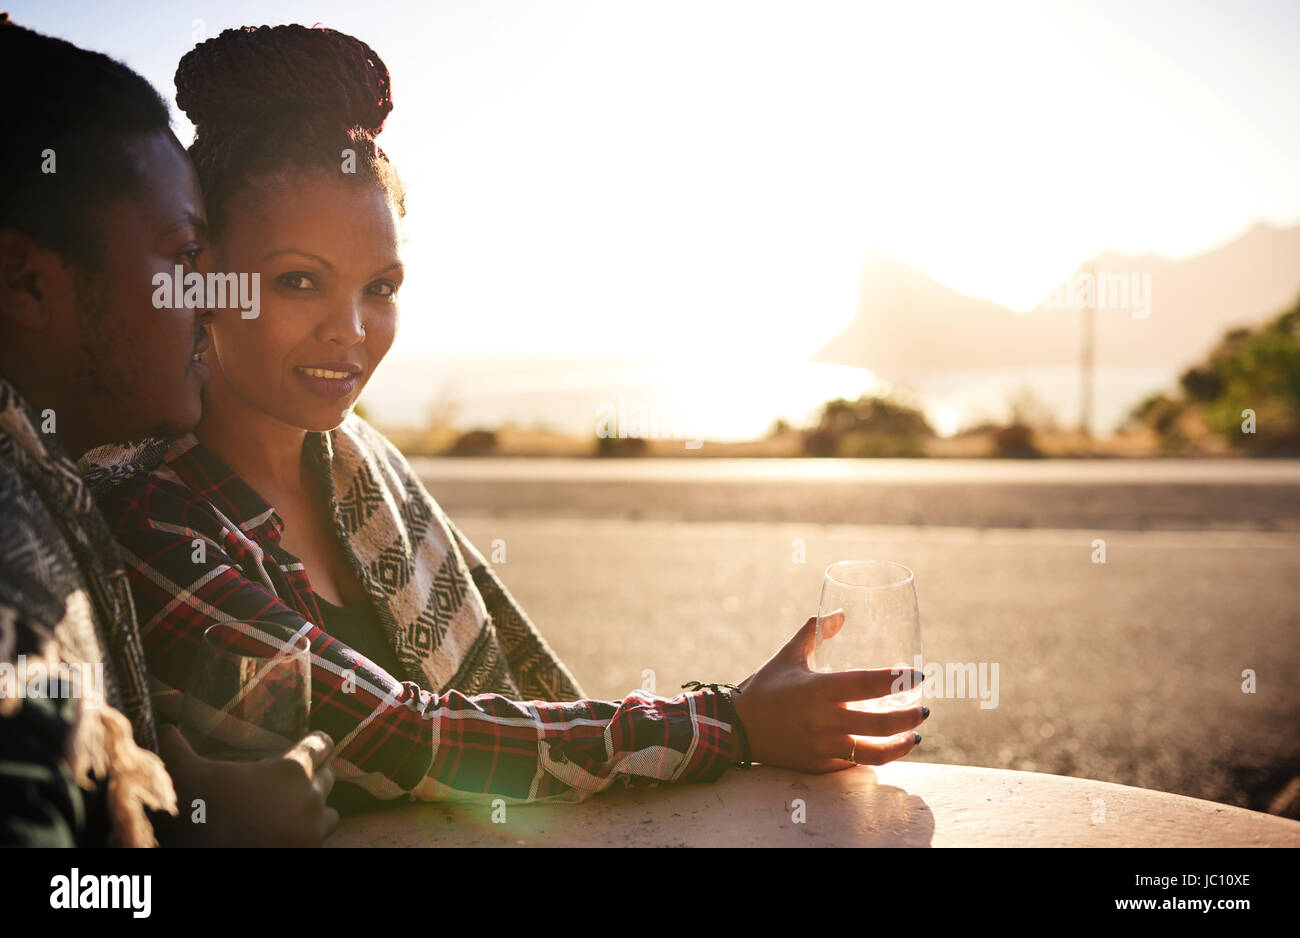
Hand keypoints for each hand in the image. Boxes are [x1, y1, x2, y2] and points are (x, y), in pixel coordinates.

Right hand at [156, 724, 339, 846]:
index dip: (318, 743)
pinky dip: (311, 832)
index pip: (322, 745)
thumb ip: (177, 745)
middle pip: (328, 777)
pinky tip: (292, 830)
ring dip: (318, 806)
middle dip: (316, 774)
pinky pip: (321, 836)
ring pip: (329, 811)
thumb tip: (163, 724)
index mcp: (291, 770)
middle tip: (301, 776)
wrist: (203, 856)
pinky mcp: (310, 852)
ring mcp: (312, 829)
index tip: (316, 742)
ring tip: (299, 806)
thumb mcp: (186, 773)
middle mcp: (310, 798)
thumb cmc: (199, 811)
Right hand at [730, 612, 927, 772]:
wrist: (738, 730)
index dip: (898, 680)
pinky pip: (856, 763)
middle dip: (910, 716)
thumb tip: (841, 614)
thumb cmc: (765, 689)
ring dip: (901, 744)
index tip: (919, 675)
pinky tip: (887, 747)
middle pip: (880, 723)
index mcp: (818, 690)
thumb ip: (814, 632)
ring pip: (874, 752)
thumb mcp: (788, 655)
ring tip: (916, 734)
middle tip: (924, 708)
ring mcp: (823, 747)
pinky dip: (875, 755)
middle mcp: (824, 721)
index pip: (868, 684)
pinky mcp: (820, 765)